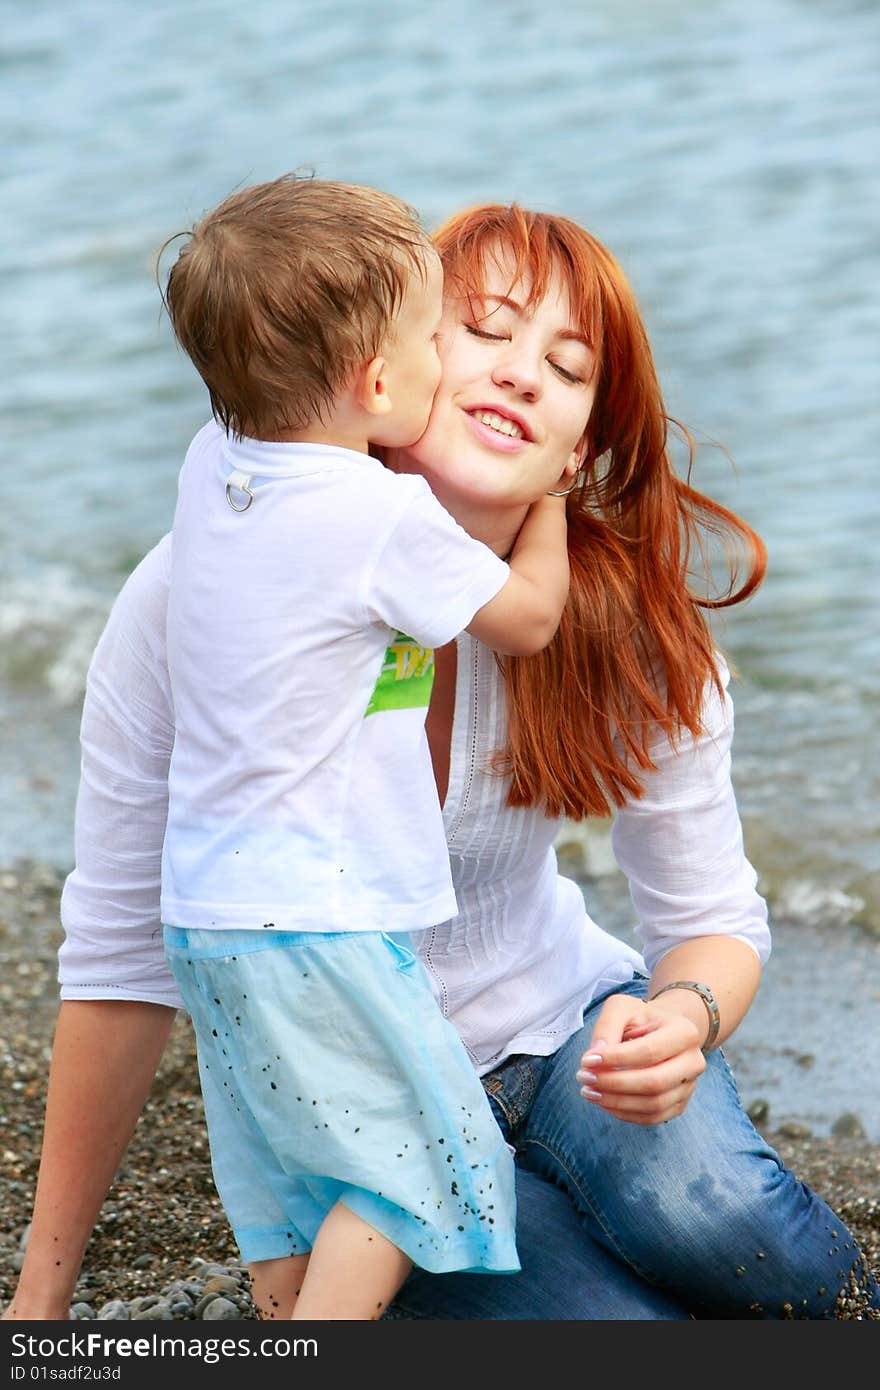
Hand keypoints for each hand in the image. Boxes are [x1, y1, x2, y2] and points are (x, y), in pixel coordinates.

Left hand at [576, 992, 706, 1124]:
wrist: (661, 1031)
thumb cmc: (640, 1018)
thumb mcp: (622, 1008)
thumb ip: (607, 1027)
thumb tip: (594, 1056)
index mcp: (685, 1032)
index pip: (649, 1051)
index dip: (616, 1059)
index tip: (586, 1059)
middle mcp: (694, 1061)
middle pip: (654, 1082)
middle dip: (614, 1083)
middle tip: (584, 1077)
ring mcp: (689, 1086)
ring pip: (653, 1104)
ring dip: (616, 1102)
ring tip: (589, 1091)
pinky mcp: (680, 1104)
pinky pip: (653, 1117)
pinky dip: (625, 1113)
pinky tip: (604, 1101)